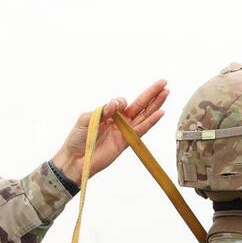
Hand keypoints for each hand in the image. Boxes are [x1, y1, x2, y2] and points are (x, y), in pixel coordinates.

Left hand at [52, 79, 168, 181]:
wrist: (75, 159)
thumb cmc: (77, 139)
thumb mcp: (86, 119)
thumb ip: (102, 110)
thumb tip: (116, 104)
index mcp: (108, 113)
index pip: (122, 102)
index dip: (121, 101)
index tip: (113, 106)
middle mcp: (119, 121)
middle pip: (139, 105)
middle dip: (151, 93)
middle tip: (164, 82)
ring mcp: (124, 131)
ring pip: (144, 116)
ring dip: (155, 104)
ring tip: (166, 92)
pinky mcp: (126, 142)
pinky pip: (141, 130)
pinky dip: (151, 122)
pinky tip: (160, 113)